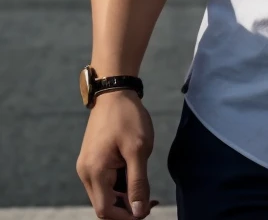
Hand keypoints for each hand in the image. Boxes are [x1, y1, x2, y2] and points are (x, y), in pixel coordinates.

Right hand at [76, 90, 159, 218]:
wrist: (114, 91)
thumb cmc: (127, 117)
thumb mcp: (138, 149)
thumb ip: (138, 183)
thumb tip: (138, 212)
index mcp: (94, 172)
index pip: (106, 210)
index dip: (127, 216)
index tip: (147, 208)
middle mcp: (86, 173)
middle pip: (104, 205)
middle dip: (127, 207)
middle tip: (150, 200)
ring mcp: (87, 166)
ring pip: (105, 194)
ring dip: (125, 196)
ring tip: (146, 188)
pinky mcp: (93, 159)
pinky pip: (105, 182)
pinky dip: (120, 185)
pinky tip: (135, 176)